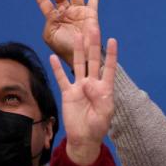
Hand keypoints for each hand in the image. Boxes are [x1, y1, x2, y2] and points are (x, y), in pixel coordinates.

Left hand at [29, 0, 100, 63]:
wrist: (82, 56)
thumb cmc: (64, 48)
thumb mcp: (50, 35)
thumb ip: (49, 21)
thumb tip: (53, 11)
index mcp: (54, 18)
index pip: (45, 3)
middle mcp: (66, 13)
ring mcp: (79, 13)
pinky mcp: (91, 14)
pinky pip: (93, 1)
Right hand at [50, 32, 117, 165]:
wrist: (84, 138)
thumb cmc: (98, 127)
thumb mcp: (104, 114)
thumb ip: (100, 98)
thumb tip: (89, 83)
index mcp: (105, 89)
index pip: (109, 68)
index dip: (111, 55)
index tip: (113, 40)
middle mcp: (92, 84)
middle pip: (92, 61)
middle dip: (93, 45)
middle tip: (92, 28)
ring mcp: (79, 87)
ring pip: (77, 65)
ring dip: (77, 51)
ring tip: (77, 36)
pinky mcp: (68, 93)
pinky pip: (61, 78)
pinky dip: (57, 68)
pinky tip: (53, 56)